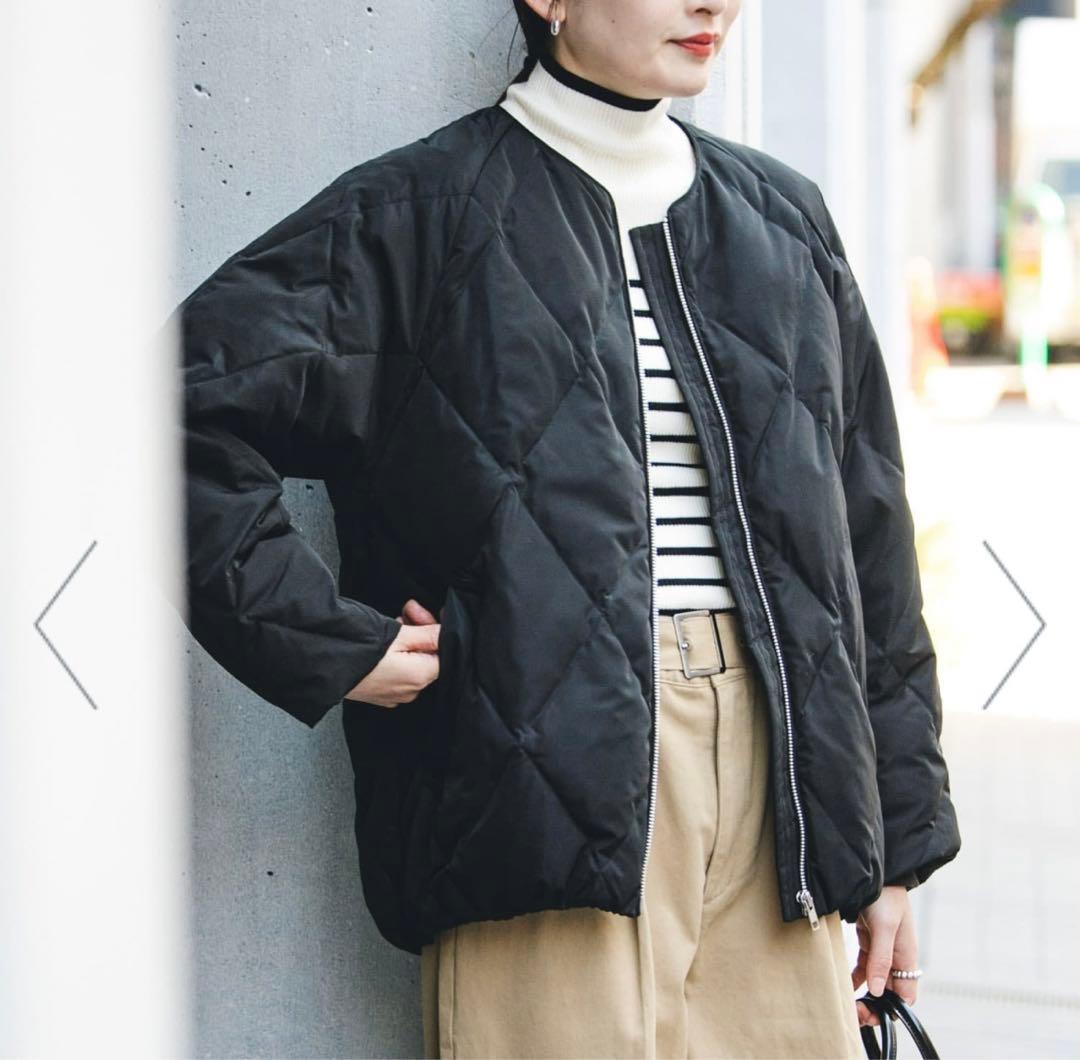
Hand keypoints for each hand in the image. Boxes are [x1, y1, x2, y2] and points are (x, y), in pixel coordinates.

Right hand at [345, 598, 440, 707]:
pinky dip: (397, 655)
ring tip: (395, 621)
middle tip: (407, 610)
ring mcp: (395, 695)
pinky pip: (398, 672)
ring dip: (408, 640)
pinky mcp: (380, 695)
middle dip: (420, 629)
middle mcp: (411, 691)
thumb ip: (428, 634)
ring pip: (413, 662)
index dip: (436, 628)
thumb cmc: (358, 650)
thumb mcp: (399, 635)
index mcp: (421, 677)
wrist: (322, 666)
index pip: (443, 652)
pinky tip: (386, 641)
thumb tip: (449, 631)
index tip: (424, 613)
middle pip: (428, 655)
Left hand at [852, 885, 917, 1027]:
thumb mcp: (884, 927)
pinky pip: (864, 965)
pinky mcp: (869, 939)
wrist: (875, 868)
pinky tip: (846, 986)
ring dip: (863, 994)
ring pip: (875, 980)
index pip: (905, 995)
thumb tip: (877, 991)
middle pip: (889, 991)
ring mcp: (882, 948)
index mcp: (907, 956)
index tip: (871, 1014)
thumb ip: (881, 959)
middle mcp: (896, 956)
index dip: (891, 1009)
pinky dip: (856, 977)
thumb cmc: (885, 894)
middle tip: (855, 1013)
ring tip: (848, 1006)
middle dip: (874, 1005)